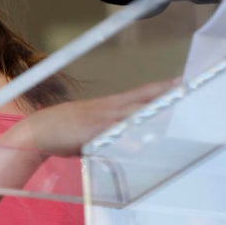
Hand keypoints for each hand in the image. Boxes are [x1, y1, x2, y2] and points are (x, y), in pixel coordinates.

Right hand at [6, 80, 175, 156]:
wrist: (39, 130)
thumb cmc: (69, 130)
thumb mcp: (96, 129)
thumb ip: (116, 132)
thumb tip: (137, 141)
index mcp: (111, 106)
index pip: (141, 93)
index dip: (161, 87)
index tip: (182, 81)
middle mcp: (108, 108)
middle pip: (141, 98)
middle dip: (163, 94)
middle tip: (186, 89)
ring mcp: (99, 119)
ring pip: (129, 113)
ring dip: (149, 112)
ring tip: (170, 112)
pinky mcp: (89, 132)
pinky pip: (109, 134)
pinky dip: (124, 138)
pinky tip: (137, 144)